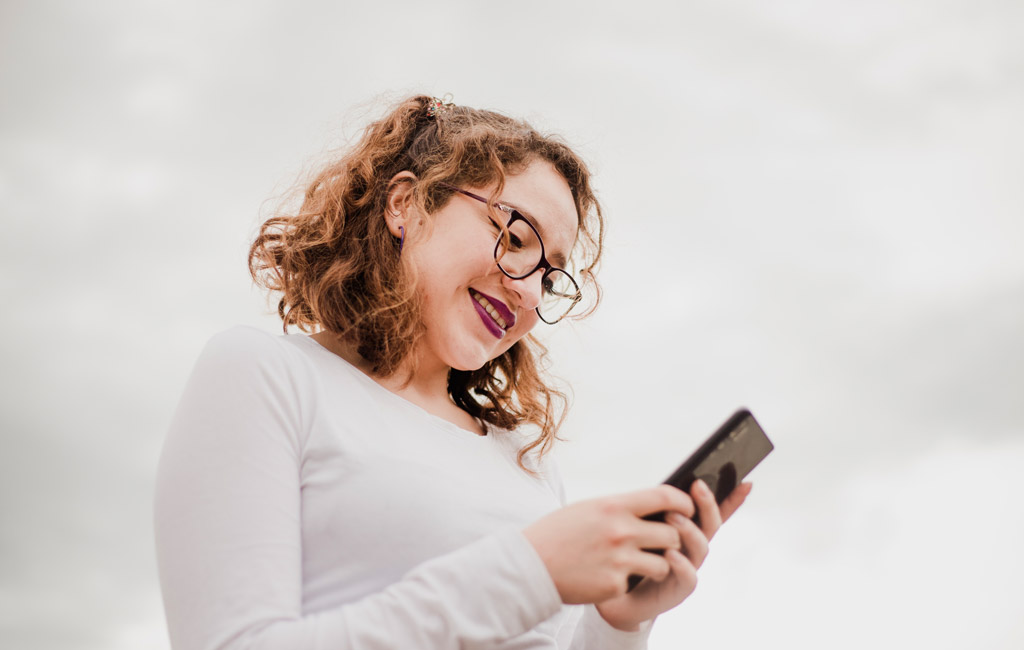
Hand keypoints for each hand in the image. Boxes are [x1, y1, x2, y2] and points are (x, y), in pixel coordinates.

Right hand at [522, 485, 694, 604]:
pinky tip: (608, 577)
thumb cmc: (558, 533)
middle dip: (673, 540)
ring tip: (642, 565)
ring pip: (664, 564)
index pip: (665, 497)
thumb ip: (621, 508)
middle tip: (664, 543)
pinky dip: (627, 582)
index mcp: (615, 506)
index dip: (683, 503)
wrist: (530, 565)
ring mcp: (620, 560)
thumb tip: (652, 508)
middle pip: (672, 534)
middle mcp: (621, 531)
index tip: (687, 509)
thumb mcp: (589, 509)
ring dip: (658, 565)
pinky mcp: (615, 585)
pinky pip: (637, 583)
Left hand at [595, 480, 752, 630]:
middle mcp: (693, 548)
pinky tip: (671, 553)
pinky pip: (689, 576)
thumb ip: (658, 510)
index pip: (715, 513)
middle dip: (708, 504)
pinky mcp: (679, 589)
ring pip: (701, 548)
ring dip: (689, 530)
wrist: (621, 594)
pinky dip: (682, 564)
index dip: (732, 500)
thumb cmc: (634, 555)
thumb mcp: (645, 526)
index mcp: (689, 531)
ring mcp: (689, 568)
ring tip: (672, 517)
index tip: (746, 482)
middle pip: (711, 525)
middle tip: (698, 486)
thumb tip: (659, 485)